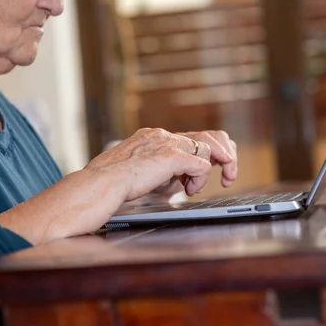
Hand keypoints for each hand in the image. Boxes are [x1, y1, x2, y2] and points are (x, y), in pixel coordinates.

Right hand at [0, 128, 227, 243]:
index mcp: (155, 138)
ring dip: (220, 164)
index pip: (194, 137)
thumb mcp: (146, 180)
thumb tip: (187, 182)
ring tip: (219, 181)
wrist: (95, 189)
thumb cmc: (112, 189)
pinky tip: (189, 190)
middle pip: (209, 134)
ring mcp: (165, 143)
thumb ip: (167, 176)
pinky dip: (200, 178)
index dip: (212, 152)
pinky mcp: (168, 156)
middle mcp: (162, 135)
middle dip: (226, 154)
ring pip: (209, 144)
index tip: (218, 170)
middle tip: (230, 175)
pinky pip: (200, 162)